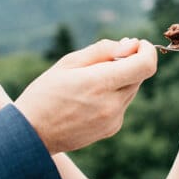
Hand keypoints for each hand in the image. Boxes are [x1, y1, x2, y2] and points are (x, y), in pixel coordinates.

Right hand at [14, 38, 158, 153]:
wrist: (31, 134)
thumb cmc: (45, 93)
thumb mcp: (68, 63)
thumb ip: (103, 50)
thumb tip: (131, 44)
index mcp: (100, 83)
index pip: (145, 65)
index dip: (147, 50)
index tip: (138, 44)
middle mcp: (112, 104)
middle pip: (138, 76)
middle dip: (129, 63)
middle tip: (103, 61)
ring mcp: (113, 120)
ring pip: (131, 90)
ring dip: (120, 80)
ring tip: (89, 83)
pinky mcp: (111, 129)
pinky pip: (122, 106)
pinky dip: (113, 97)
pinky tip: (88, 100)